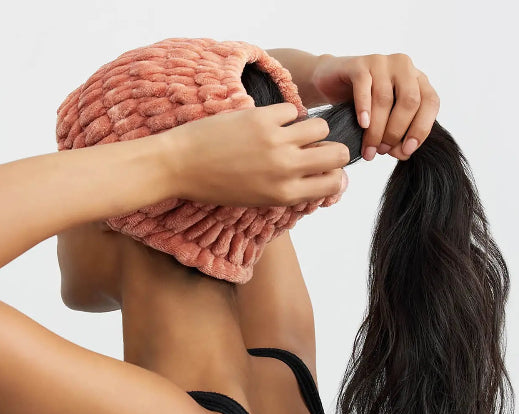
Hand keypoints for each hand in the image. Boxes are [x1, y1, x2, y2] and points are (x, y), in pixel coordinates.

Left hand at [160, 102, 349, 206]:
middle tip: (316, 148)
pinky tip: (270, 121)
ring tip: (293, 132)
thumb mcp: (258, 199)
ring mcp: (275, 141)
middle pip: (338, 154)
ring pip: (320, 127)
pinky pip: (292, 110)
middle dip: (332, 150)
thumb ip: (291, 189)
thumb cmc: (217, 186)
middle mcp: (285, 169)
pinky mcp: (261, 118)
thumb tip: (321, 175)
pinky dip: (285, 115)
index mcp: (285, 194)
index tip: (326, 169)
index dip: (335, 175)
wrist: (180, 165)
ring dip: (311, 129)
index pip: (334, 183)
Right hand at [311, 53, 439, 160]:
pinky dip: (364, 108)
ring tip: (369, 148)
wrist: (329, 82)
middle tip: (382, 150)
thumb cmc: (360, 103)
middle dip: (396, 131)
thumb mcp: (384, 120)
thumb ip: (397, 135)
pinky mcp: (359, 65)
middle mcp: (403, 67)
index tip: (407, 151)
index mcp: (417, 79)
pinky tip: (362, 124)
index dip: (421, 128)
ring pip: (385, 98)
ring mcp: (382, 62)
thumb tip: (403, 153)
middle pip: (409, 101)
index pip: (430, 102)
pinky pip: (364, 87)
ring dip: (377, 129)